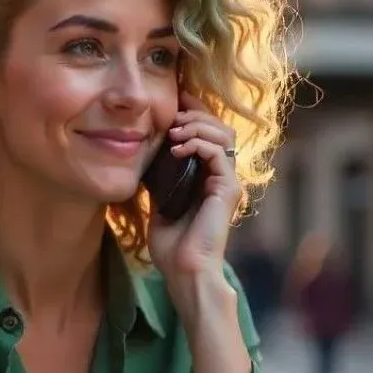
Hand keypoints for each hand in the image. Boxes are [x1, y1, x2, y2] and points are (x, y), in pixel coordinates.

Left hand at [148, 91, 240, 282]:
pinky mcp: (229, 190)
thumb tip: (144, 152)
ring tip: (174, 130)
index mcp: (209, 177)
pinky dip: (199, 144)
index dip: (194, 112)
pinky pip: (220, 153)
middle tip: (174, 110)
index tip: (174, 100)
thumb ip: (160, 176)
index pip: (209, 133)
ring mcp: (228, 182)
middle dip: (197, 113)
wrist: (183, 271)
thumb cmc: (172, 245)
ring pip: (223, 135)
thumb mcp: (160, 200)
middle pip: (220, 127)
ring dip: (198, 126)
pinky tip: (178, 148)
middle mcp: (223, 177)